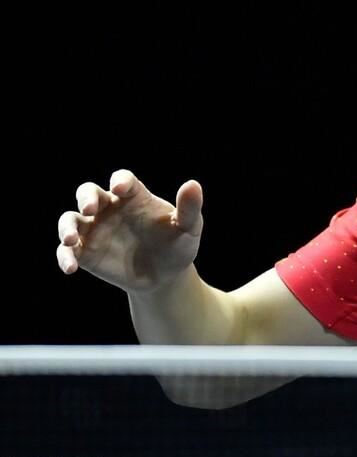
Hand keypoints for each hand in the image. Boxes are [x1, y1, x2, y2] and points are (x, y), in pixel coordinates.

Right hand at [57, 169, 204, 292]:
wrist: (166, 276)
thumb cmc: (178, 245)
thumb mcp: (188, 228)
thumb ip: (189, 208)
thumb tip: (193, 184)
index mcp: (135, 197)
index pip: (123, 180)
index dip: (120, 180)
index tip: (120, 188)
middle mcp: (111, 209)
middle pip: (88, 192)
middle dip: (86, 197)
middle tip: (90, 208)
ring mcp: (96, 230)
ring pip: (71, 219)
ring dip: (67, 227)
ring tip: (72, 240)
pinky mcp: (86, 252)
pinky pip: (67, 250)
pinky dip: (65, 256)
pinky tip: (71, 268)